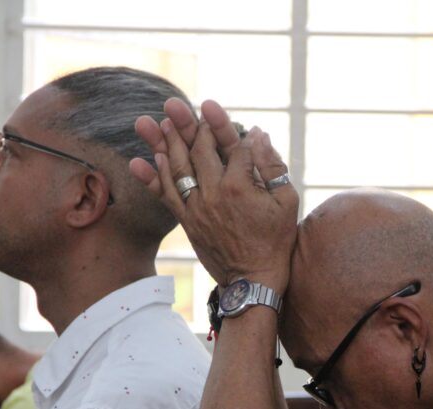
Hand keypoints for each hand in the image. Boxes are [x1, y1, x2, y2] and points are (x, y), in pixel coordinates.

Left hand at [131, 100, 298, 291]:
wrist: (252, 279)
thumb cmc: (275, 240)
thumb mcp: (286, 202)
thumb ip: (273, 167)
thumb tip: (260, 136)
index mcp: (241, 186)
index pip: (233, 146)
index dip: (225, 125)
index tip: (213, 106)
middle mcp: (214, 194)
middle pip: (199, 151)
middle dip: (188, 125)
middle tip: (175, 104)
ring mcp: (197, 208)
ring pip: (177, 168)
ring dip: (166, 142)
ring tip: (159, 122)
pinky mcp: (187, 221)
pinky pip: (166, 195)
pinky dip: (153, 177)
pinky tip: (146, 158)